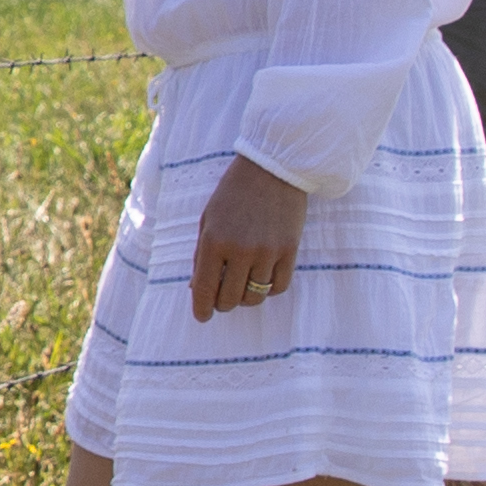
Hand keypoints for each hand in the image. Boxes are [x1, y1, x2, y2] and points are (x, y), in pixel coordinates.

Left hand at [185, 155, 309, 320]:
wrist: (272, 169)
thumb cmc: (233, 193)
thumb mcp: (208, 220)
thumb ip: (201, 256)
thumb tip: (196, 289)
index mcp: (214, 241)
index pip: (204, 289)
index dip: (202, 309)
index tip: (202, 316)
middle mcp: (240, 250)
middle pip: (230, 299)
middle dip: (223, 303)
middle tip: (222, 297)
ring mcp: (267, 252)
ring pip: (255, 297)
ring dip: (246, 298)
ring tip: (242, 286)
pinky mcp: (289, 251)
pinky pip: (279, 287)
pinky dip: (269, 289)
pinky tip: (262, 277)